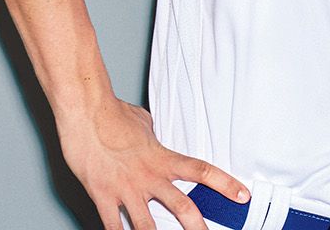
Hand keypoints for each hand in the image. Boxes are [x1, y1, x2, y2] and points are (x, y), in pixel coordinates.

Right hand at [61, 97, 247, 229]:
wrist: (87, 112)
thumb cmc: (114, 114)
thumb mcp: (145, 124)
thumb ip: (154, 139)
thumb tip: (154, 140)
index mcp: (163, 158)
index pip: (202, 172)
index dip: (226, 185)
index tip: (242, 196)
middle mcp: (149, 177)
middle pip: (183, 207)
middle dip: (198, 227)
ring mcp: (126, 189)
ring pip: (147, 225)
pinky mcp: (102, 195)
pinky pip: (112, 225)